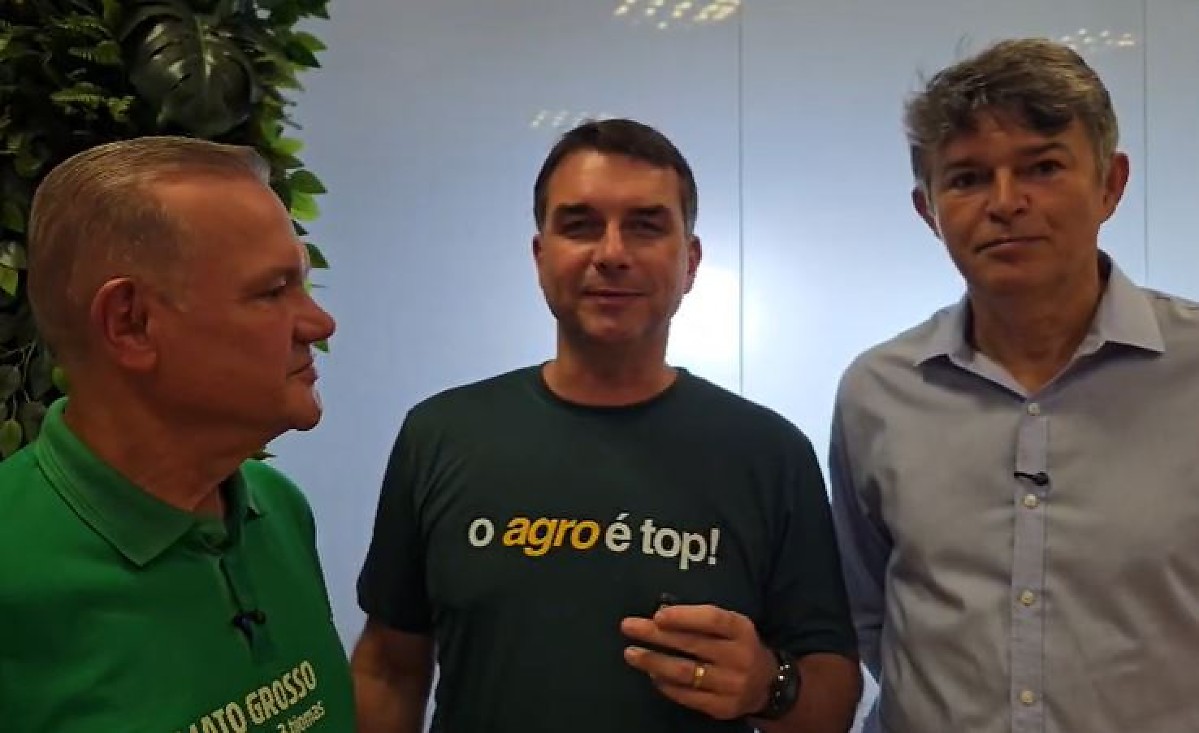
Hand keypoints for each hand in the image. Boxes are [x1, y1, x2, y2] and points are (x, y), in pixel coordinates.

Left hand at [620, 604, 775, 720]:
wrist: (768, 685)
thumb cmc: (739, 646)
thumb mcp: (732, 626)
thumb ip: (702, 620)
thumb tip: (660, 614)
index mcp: (742, 630)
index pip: (712, 619)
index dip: (684, 616)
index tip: (657, 615)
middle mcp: (739, 656)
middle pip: (692, 645)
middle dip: (656, 635)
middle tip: (628, 627)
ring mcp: (731, 684)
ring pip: (685, 673)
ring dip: (654, 662)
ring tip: (632, 654)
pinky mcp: (722, 707)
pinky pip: (687, 695)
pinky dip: (666, 684)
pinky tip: (652, 675)